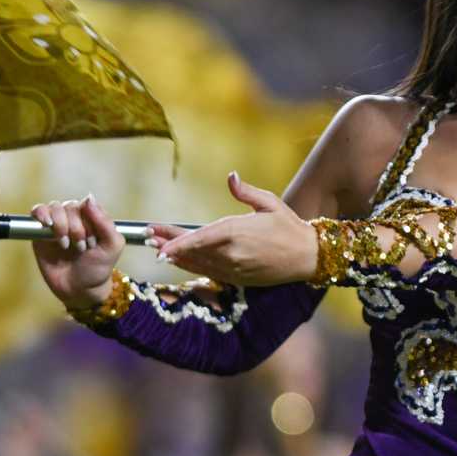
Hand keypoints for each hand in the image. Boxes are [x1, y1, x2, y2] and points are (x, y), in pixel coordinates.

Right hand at [30, 193, 125, 308]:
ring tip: (65, 244)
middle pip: (70, 206)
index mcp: (93, 217)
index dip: (87, 220)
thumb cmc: (98, 268)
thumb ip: (104, 222)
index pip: (87, 204)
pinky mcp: (40, 232)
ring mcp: (57, 223)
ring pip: (54, 208)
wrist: (79, 290)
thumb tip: (88, 198)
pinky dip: (41, 214)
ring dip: (60, 225)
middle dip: (75, 228)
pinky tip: (47, 225)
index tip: (92, 241)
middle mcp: (74, 217)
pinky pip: (38, 212)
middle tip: (81, 248)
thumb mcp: (112, 246)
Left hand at [152, 173, 319, 287]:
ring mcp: (234, 269)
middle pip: (193, 250)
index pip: (199, 238)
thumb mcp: (270, 203)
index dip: (176, 241)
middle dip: (169, 245)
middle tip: (149, 239)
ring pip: (197, 263)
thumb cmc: (289, 226)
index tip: (158, 239)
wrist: (307, 257)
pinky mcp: (237, 279)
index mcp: (237, 231)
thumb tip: (231, 176)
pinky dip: (191, 267)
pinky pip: (208, 273)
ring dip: (176, 257)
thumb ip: (245, 192)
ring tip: (157, 249)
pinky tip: (178, 262)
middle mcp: (232, 253)